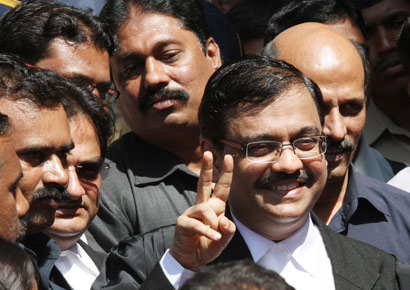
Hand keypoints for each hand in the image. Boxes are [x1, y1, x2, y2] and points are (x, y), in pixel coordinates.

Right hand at [169, 151, 235, 270]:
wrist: (190, 260)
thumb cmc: (207, 247)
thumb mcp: (224, 240)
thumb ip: (228, 231)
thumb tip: (224, 220)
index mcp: (214, 207)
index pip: (221, 188)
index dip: (225, 173)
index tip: (228, 157)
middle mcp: (202, 206)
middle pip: (204, 183)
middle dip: (206, 168)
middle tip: (208, 152)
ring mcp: (191, 213)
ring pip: (205, 209)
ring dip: (213, 224)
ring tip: (215, 236)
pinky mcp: (183, 222)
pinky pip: (198, 224)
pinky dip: (208, 232)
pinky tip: (213, 238)